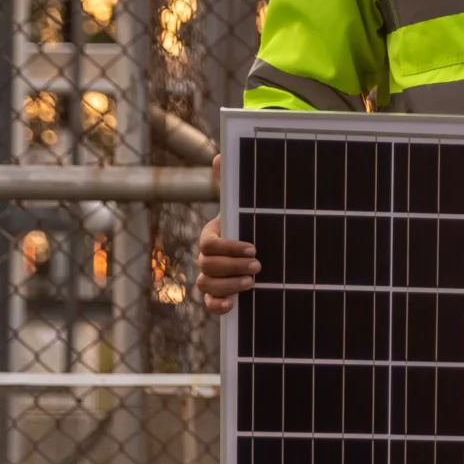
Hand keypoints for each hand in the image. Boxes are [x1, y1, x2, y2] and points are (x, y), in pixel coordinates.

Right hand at [197, 155, 258, 315]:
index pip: (210, 245)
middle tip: (259, 266)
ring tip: (252, 283)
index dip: (229, 248)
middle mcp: (205, 258)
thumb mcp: (242, 204)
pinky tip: (232, 306)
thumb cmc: (248, 222)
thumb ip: (231, 182)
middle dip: (233, 267)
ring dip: (228, 286)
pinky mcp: (216, 295)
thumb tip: (220, 157)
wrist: (255, 244)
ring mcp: (209, 278)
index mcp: (210, 236)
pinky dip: (217, 306)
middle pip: (207, 266)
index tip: (254, 248)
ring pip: (206, 285)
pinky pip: (208, 304)